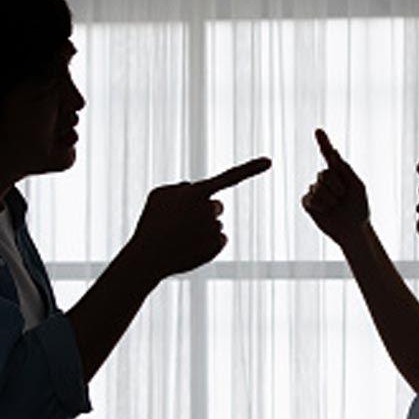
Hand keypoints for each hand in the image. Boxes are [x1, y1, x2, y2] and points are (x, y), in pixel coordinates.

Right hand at [127, 157, 270, 279]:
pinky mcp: (217, 247)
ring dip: (201, 228)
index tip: (270, 161)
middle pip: (216, 206)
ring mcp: (215, 229)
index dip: (250, 168)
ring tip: (180, 237)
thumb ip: (181, 187)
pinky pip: (219, 239)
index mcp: (197, 193)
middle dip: (204, 211)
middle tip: (182, 222)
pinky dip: (206, 242)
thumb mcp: (159, 195)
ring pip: (215, 224)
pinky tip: (189, 247)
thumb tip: (195, 190)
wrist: (148, 257)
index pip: (229, 177)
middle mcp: (210, 210)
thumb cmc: (151, 223)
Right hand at [302, 128, 369, 246]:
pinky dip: (321, 205)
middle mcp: (325, 179)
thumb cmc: (359, 208)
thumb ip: (345, 170)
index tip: (318, 131)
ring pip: (318, 188)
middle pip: (324, 174)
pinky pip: (310, 198)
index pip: (329, 154)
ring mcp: (315, 190)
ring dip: (331, 199)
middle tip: (343, 197)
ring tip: (337, 206)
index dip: (323, 142)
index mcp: (339, 172)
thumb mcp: (358, 186)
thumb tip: (334, 153)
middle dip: (337, 186)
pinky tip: (326, 210)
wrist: (353, 229)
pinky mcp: (308, 203)